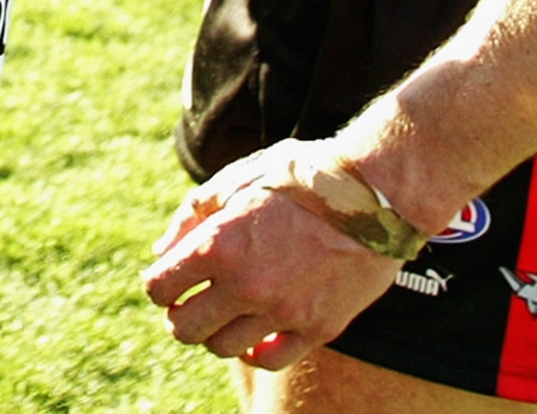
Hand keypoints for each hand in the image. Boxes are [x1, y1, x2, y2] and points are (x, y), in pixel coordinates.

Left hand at [142, 142, 403, 370]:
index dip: (159, 283)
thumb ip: (192, 216)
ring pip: (222, 347)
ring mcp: (284, 311)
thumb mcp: (236, 179)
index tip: (170, 278)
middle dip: (179, 314)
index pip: (159, 287)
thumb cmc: (302, 178)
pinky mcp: (318, 327)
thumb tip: (161, 253)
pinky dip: (254, 351)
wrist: (376, 195)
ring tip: (225, 312)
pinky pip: (270, 359)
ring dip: (214, 333)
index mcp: (219, 244)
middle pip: (184, 328)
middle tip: (190, 301)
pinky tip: (255, 333)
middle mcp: (247, 284)